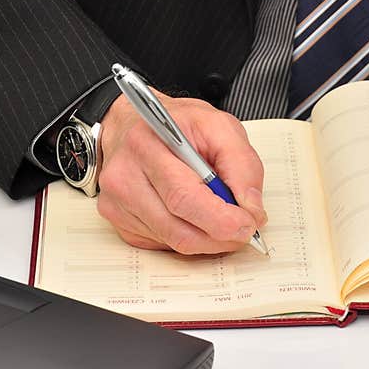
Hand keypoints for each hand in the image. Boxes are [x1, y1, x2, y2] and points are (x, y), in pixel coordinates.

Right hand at [97, 92, 266, 253]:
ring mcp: (118, 203)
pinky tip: (197, 218)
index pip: (184, 196)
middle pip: (178, 228)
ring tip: (225, 222)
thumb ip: (242, 164)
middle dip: (221, 236)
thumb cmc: (177, 124)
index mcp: (147, 146)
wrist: (134, 124)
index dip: (221, 218)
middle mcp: (124, 177)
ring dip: (209, 240)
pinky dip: (190, 237)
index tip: (248, 222)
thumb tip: (251, 208)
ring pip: (174, 242)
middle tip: (245, 229)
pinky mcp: (120, 222)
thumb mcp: (219, 126)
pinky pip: (164, 244)